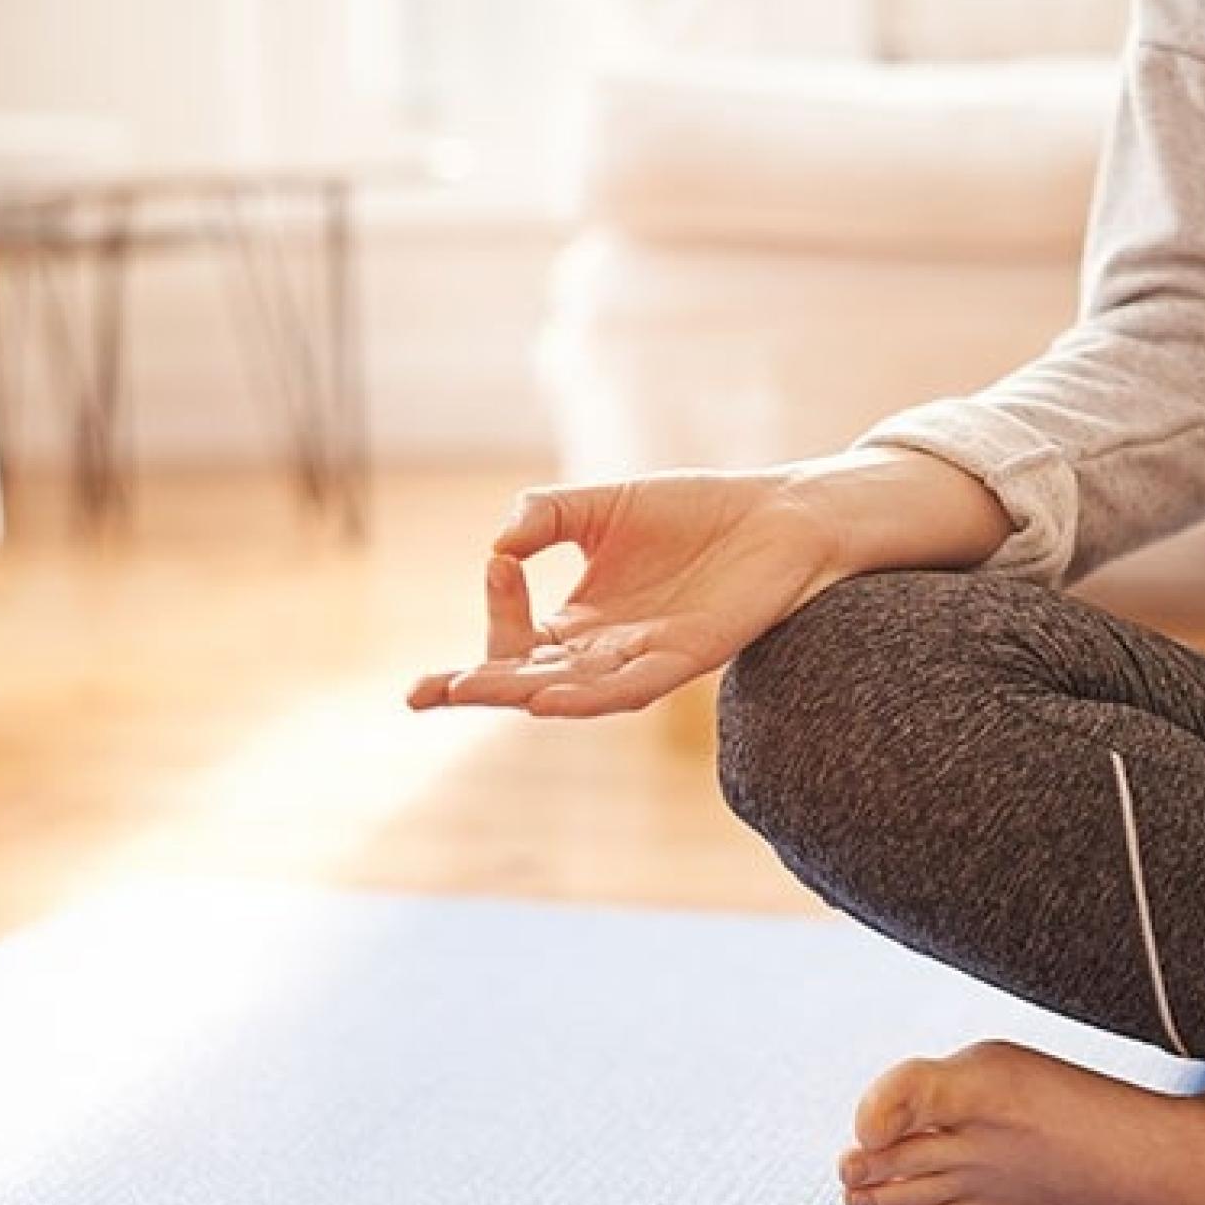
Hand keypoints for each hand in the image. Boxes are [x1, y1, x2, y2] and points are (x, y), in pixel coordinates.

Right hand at [406, 469, 847, 717]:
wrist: (781, 514)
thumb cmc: (697, 513)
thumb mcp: (601, 505)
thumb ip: (544, 517)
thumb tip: (497, 546)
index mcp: (584, 622)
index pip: (518, 639)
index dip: (495, 610)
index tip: (497, 564)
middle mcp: (608, 651)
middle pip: (530, 679)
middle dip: (476, 687)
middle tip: (423, 693)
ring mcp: (645, 659)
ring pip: (571, 690)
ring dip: (519, 694)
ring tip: (467, 694)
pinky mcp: (687, 657)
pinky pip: (630, 687)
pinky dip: (586, 695)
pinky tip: (546, 698)